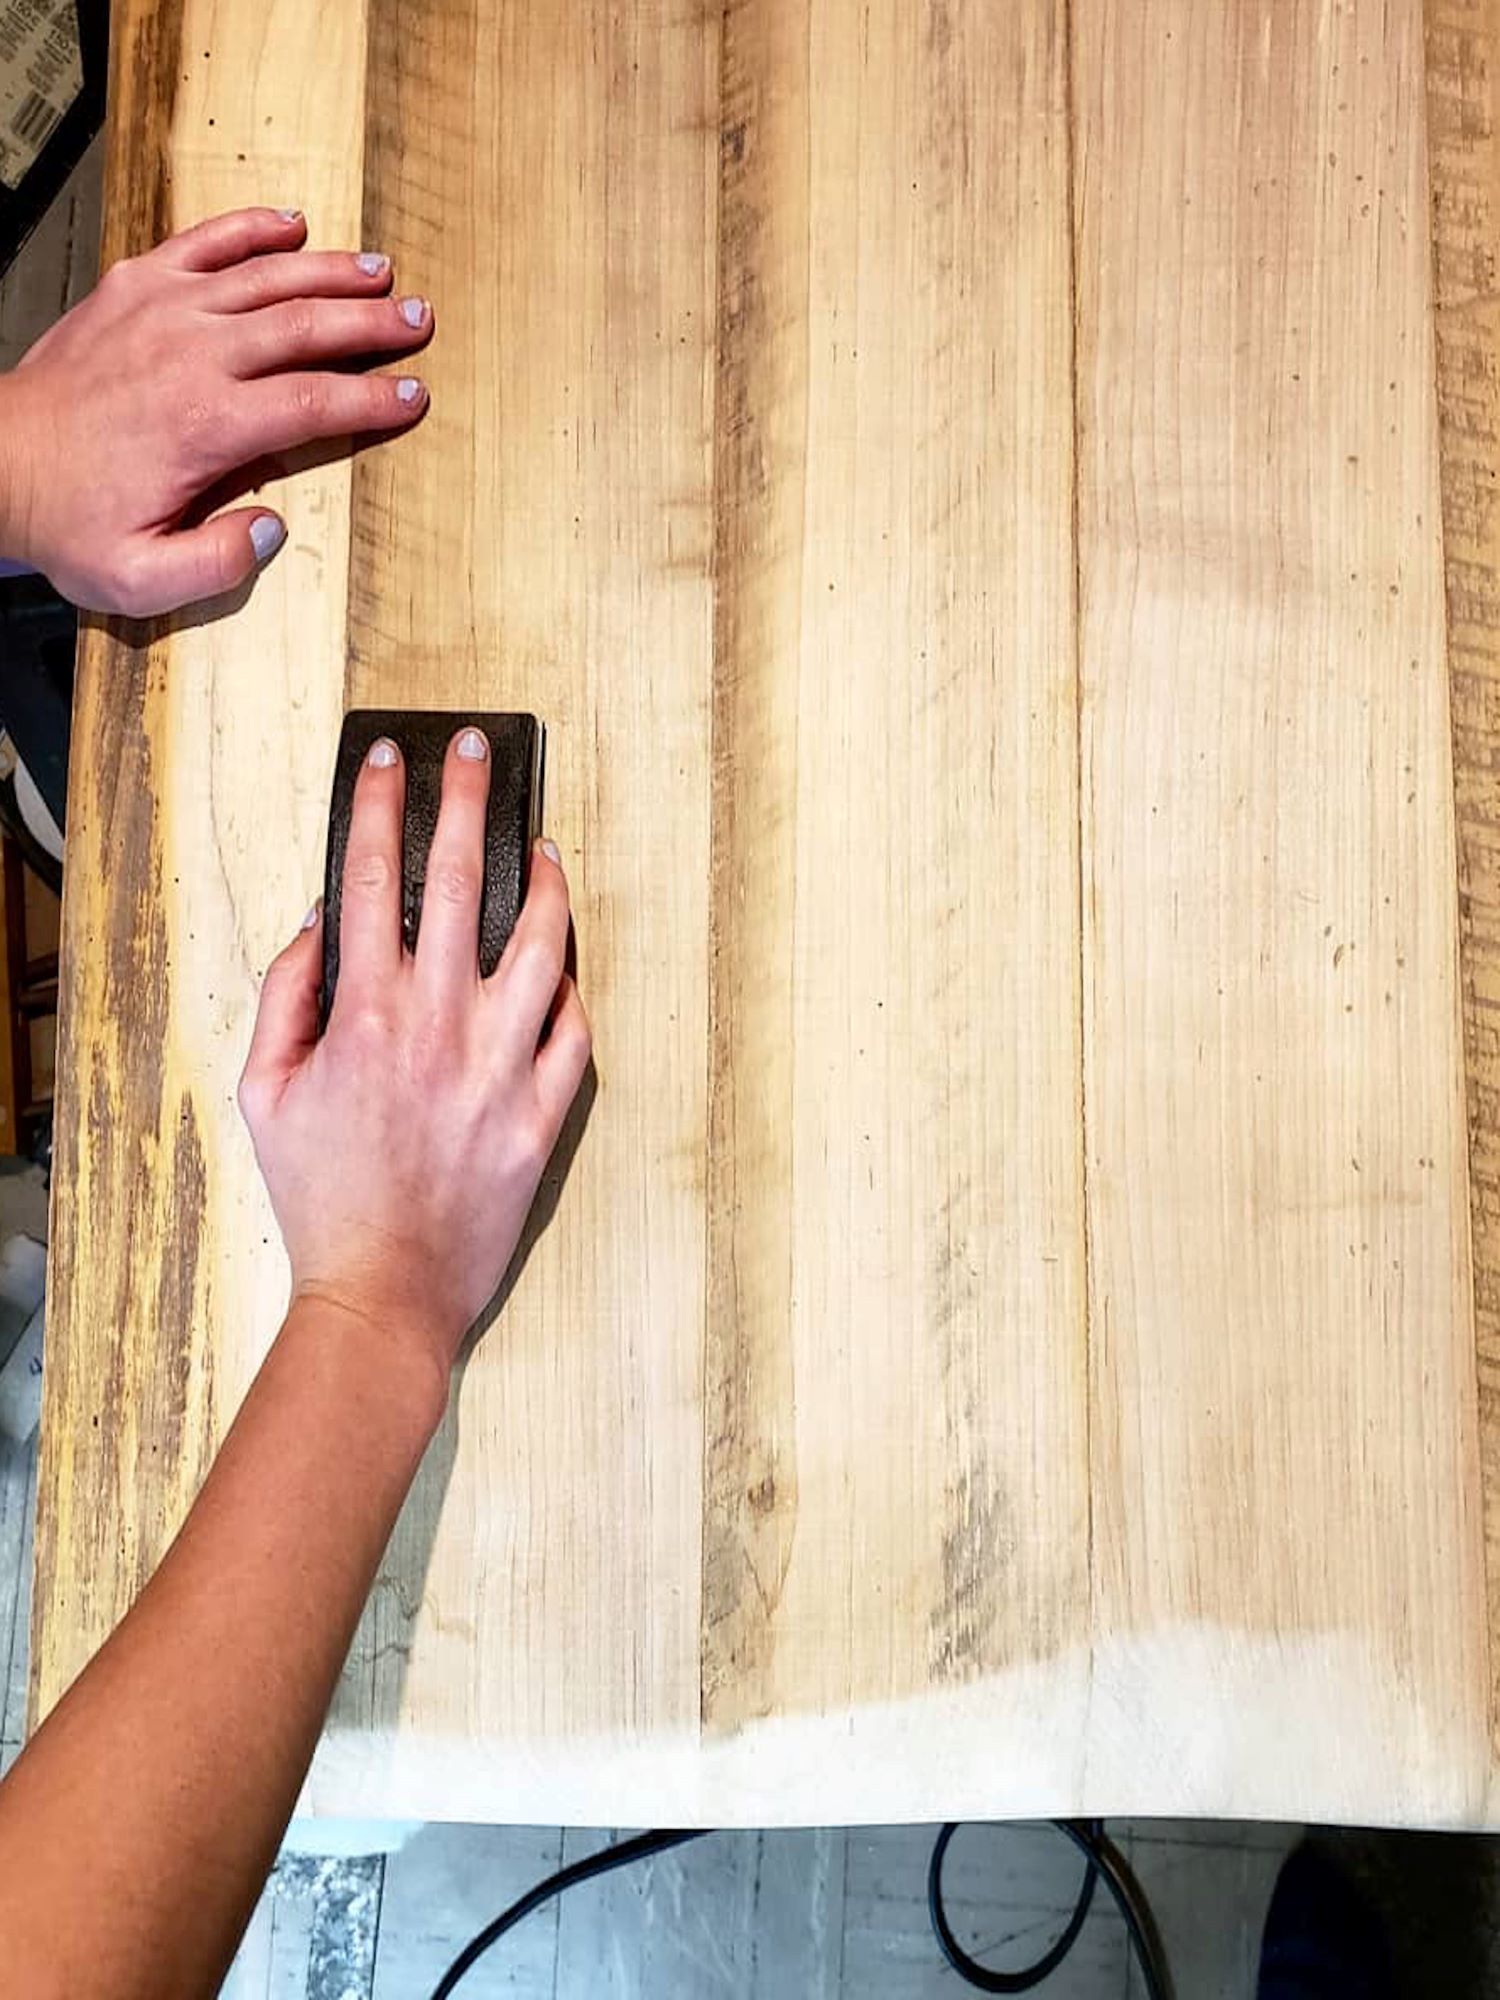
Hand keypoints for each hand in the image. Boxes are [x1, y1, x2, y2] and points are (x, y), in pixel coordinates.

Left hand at [0, 206, 432, 615]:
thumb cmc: (68, 519)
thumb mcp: (140, 576)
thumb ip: (217, 563)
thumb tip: (273, 529)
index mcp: (206, 424)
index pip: (315, 402)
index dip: (373, 400)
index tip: (414, 398)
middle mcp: (193, 354)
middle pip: (306, 327)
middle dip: (372, 323)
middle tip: (419, 320)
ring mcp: (164, 310)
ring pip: (268, 278)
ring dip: (331, 272)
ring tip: (380, 272)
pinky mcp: (135, 285)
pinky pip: (205, 243)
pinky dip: (252, 229)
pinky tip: (292, 225)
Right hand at [238, 727, 591, 1373]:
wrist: (385, 1290)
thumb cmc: (321, 1195)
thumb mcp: (265, 1093)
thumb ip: (286, 997)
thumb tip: (319, 925)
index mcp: (366, 1014)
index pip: (370, 879)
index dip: (378, 807)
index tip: (389, 760)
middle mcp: (440, 1026)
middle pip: (461, 884)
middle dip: (466, 803)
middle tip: (474, 754)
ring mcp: (501, 1067)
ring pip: (541, 946)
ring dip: (546, 885)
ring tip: (547, 847)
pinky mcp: (543, 1111)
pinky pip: (574, 1030)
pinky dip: (570, 989)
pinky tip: (562, 963)